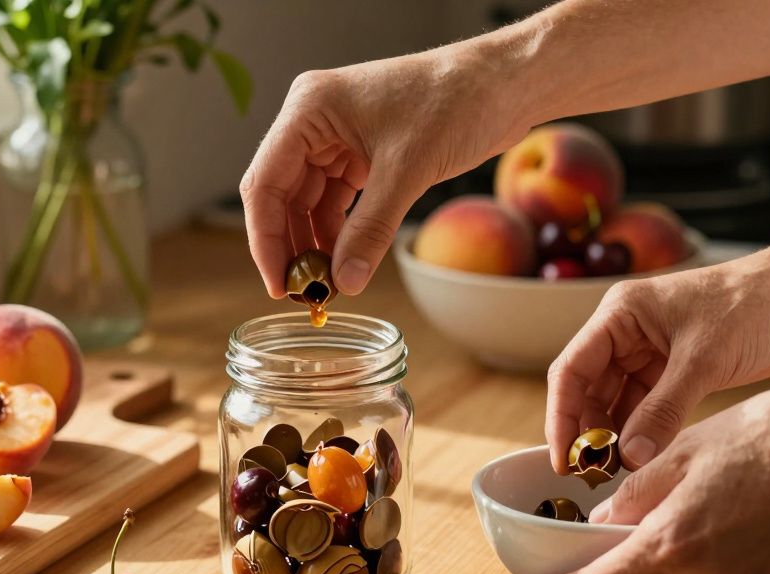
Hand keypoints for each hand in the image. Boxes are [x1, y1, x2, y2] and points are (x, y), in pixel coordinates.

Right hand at [240, 45, 530, 296]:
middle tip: (304, 293)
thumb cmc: (456, 101)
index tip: (279, 285)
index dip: (266, 239)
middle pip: (281, 195)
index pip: (265, 182)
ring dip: (315, 243)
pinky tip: (346, 262)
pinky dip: (338, 232)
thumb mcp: (407, 170)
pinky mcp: (360, 151)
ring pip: (306, 202)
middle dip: (290, 245)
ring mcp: (336, 136)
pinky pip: (335, 200)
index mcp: (309, 108)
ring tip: (327, 284)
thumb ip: (370, 229)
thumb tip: (345, 282)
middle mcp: (313, 119)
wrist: (504, 84)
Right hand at [545, 251, 769, 474]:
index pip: (572, 370)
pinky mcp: (672, 370)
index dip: (562, 417)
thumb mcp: (704, 360)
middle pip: (588, 390)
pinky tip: (643, 460)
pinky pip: (644, 407)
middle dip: (588, 433)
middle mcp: (625, 332)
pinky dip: (641, 433)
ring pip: (614, 403)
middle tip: (592, 477)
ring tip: (618, 474)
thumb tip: (630, 458)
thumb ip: (663, 411)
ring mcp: (648, 352)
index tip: (564, 460)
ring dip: (614, 437)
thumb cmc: (754, 305)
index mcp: (620, 315)